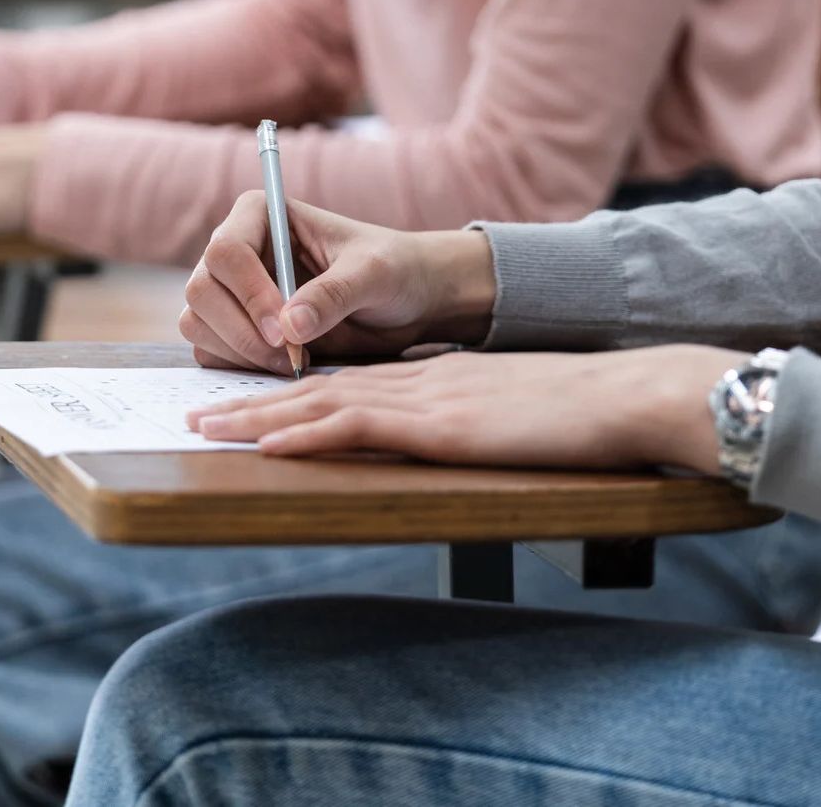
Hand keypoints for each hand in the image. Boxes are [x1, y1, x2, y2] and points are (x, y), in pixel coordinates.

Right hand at [180, 192, 496, 374]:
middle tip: (289, 356)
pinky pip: (210, 351)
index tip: (286, 332)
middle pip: (201, 290)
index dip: (250, 294)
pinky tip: (283, 365)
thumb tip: (290, 327)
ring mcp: (230, 290)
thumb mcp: (374, 274)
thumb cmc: (392, 270)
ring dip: (239, 352)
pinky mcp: (233, 327)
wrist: (404, 302)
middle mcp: (236, 249)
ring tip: (294, 361)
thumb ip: (335, 294)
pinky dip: (238, 366)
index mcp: (261, 214)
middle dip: (241, 331)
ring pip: (197, 323)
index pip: (226, 251)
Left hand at [189, 345, 740, 473]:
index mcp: (428, 377)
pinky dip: (306, 434)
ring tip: (208, 427)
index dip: (288, 394)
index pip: (343, 383)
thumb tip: (442, 431)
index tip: (246, 406)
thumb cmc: (576, 409)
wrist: (622, 393)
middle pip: (316, 388)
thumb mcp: (505, 408)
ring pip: (320, 403)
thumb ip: (468, 415)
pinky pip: (356, 427)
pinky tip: (268, 443)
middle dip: (252, 402)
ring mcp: (423, 399)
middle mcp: (414, 380)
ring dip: (258, 417)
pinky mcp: (436, 424)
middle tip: (199, 414)